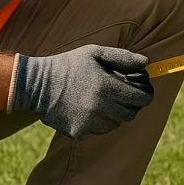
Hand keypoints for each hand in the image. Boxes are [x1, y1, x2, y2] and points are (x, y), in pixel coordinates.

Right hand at [10, 44, 154, 138]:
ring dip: (115, 113)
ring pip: (116, 123)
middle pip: (131, 114)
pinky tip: (89, 108)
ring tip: (103, 99)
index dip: (145, 94)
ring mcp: (90, 122)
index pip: (141, 98)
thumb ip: (122, 57)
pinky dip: (101, 121)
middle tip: (123, 95)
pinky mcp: (80, 132)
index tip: (142, 90)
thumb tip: (146, 62)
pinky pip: (100, 130)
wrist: (37, 85)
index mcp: (107, 87)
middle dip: (131, 104)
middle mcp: (101, 107)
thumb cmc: (69, 65)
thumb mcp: (95, 53)